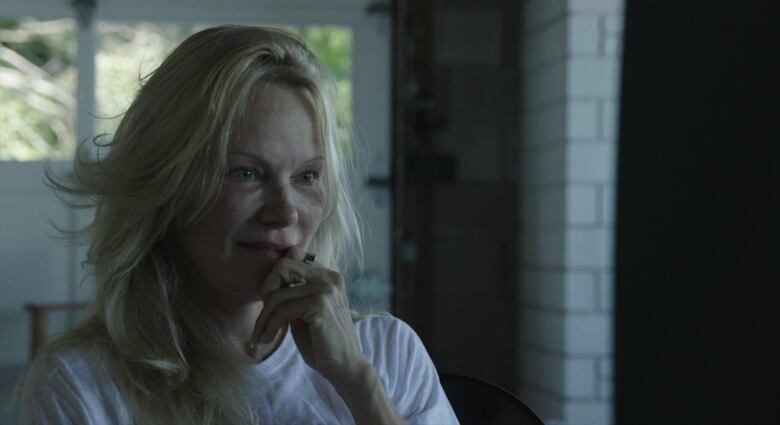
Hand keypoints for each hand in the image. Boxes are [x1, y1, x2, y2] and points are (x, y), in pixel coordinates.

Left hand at [249, 247, 368, 383]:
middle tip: (264, 317)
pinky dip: (270, 326)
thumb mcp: (305, 311)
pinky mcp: (320, 306)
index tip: (271, 302)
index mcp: (329, 276)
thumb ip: (293, 294)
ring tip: (261, 336)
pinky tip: (268, 339)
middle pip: (283, 266)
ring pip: (278, 294)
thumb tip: (268, 283)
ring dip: (264, 319)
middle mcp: (330, 277)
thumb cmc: (323, 341)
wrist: (345, 366)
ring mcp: (326, 290)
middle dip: (266, 291)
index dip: (275, 276)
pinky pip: (282, 311)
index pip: (293, 255)